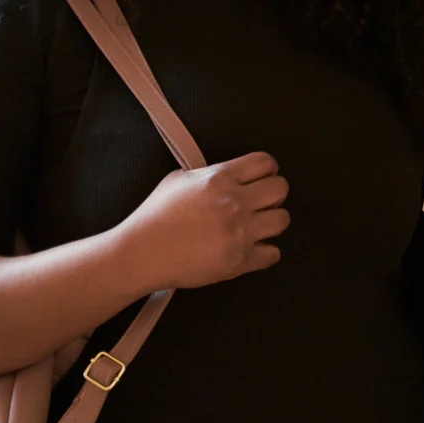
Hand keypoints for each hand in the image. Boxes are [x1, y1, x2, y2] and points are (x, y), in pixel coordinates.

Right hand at [119, 152, 290, 289]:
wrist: (140, 254)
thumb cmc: (154, 217)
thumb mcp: (178, 180)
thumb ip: (209, 174)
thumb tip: (231, 175)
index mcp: (219, 179)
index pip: (265, 162)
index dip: (266, 170)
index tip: (260, 180)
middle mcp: (234, 203)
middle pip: (281, 189)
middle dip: (273, 195)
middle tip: (260, 204)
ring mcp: (239, 232)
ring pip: (283, 220)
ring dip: (271, 223)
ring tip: (254, 227)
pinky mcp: (240, 260)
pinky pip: (273, 253)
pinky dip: (264, 253)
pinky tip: (250, 250)